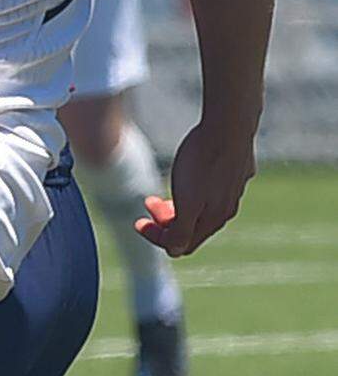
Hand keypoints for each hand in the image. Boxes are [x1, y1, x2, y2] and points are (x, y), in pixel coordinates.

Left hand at [134, 119, 256, 255]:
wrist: (229, 123)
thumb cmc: (203, 162)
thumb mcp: (187, 202)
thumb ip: (181, 231)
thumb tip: (174, 252)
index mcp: (214, 219)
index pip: (182, 245)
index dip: (156, 237)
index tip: (137, 221)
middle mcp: (228, 208)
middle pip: (192, 227)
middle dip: (165, 219)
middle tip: (149, 200)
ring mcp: (235, 188)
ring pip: (203, 207)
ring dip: (180, 203)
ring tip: (167, 186)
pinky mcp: (238, 168)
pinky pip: (214, 186)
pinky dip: (196, 186)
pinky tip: (191, 168)